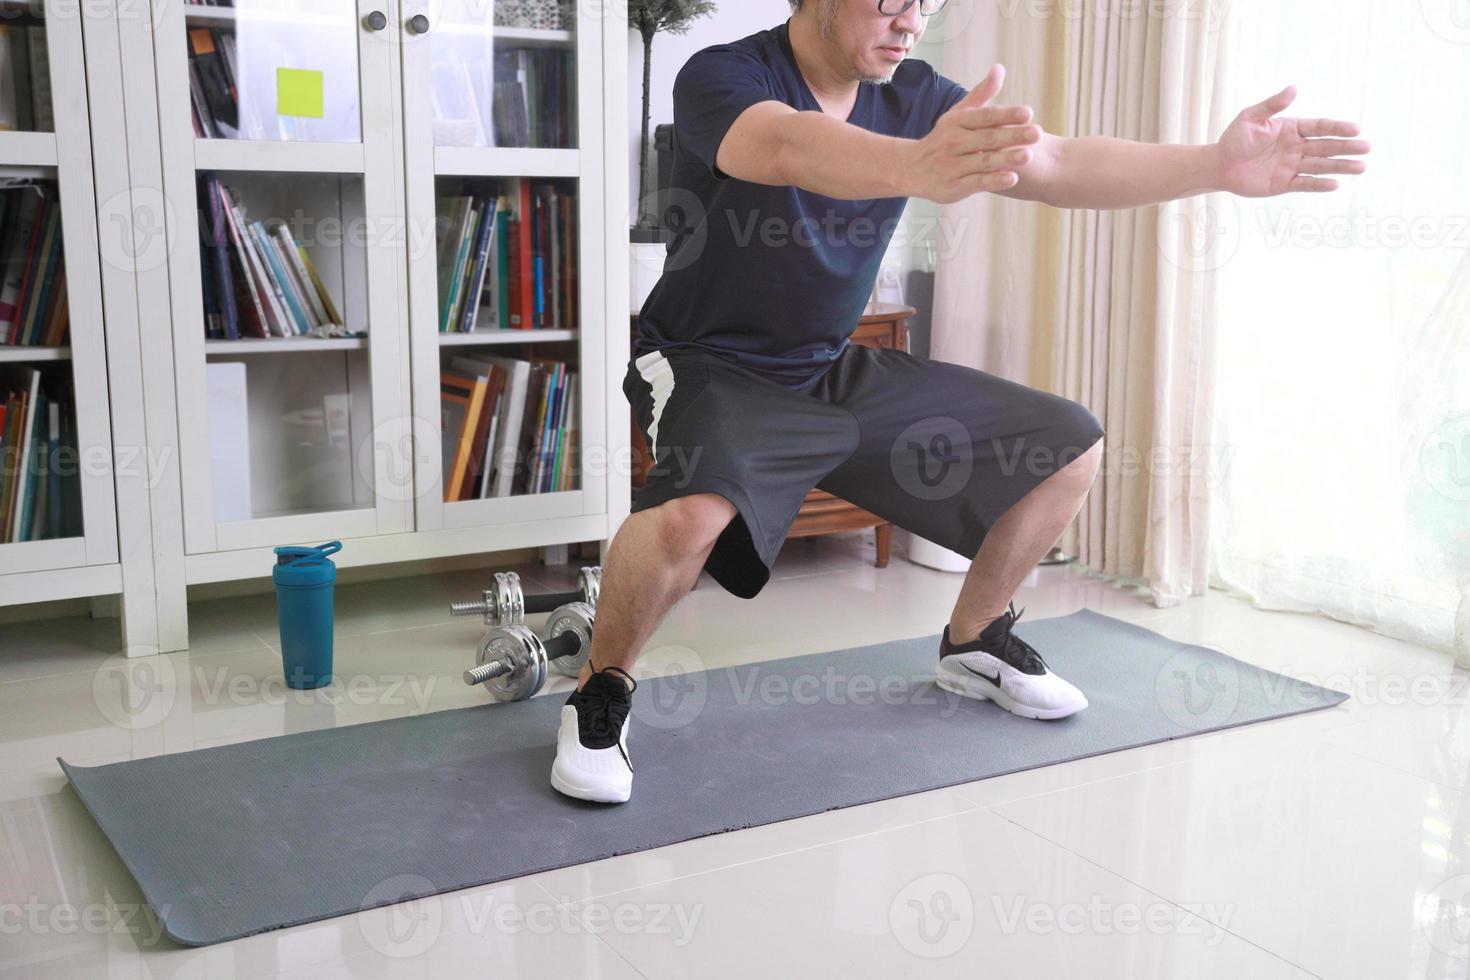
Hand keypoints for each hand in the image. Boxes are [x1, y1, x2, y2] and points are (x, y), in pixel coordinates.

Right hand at [906, 63, 1041, 204]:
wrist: (911, 169)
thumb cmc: (943, 139)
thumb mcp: (958, 114)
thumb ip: (982, 94)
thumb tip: (999, 68)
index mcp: (957, 122)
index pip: (984, 116)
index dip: (1006, 114)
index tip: (1027, 113)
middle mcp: (954, 142)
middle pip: (987, 138)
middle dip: (1013, 135)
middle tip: (1037, 133)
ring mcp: (953, 166)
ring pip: (983, 161)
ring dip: (1006, 158)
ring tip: (1028, 155)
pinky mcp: (954, 186)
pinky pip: (977, 183)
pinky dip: (994, 181)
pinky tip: (1012, 178)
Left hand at [1215, 85, 1370, 196]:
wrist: (1219, 165)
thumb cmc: (1234, 138)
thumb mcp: (1251, 117)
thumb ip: (1272, 105)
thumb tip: (1294, 88)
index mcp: (1292, 129)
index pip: (1320, 127)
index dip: (1338, 128)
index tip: (1356, 129)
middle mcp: (1296, 147)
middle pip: (1326, 146)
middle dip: (1346, 147)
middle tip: (1367, 148)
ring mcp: (1292, 166)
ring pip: (1321, 165)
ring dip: (1341, 166)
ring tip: (1361, 167)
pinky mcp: (1284, 184)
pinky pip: (1305, 184)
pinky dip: (1319, 185)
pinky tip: (1336, 184)